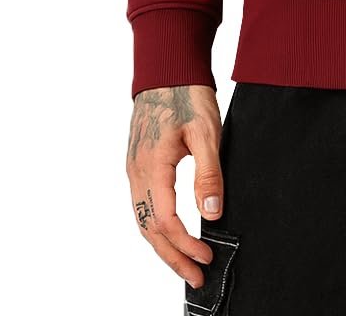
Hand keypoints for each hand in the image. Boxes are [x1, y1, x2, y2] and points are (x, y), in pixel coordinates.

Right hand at [125, 84, 224, 289]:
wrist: (167, 68)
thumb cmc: (187, 94)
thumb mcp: (206, 131)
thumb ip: (208, 173)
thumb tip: (212, 212)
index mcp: (151, 167)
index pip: (166, 221)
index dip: (187, 243)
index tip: (208, 256)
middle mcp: (136, 173)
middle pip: (150, 229)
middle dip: (173, 257)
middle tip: (197, 277)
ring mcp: (133, 169)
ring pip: (143, 220)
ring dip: (163, 246)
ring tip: (185, 264)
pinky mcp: (137, 164)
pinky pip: (142, 206)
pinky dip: (156, 227)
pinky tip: (171, 235)